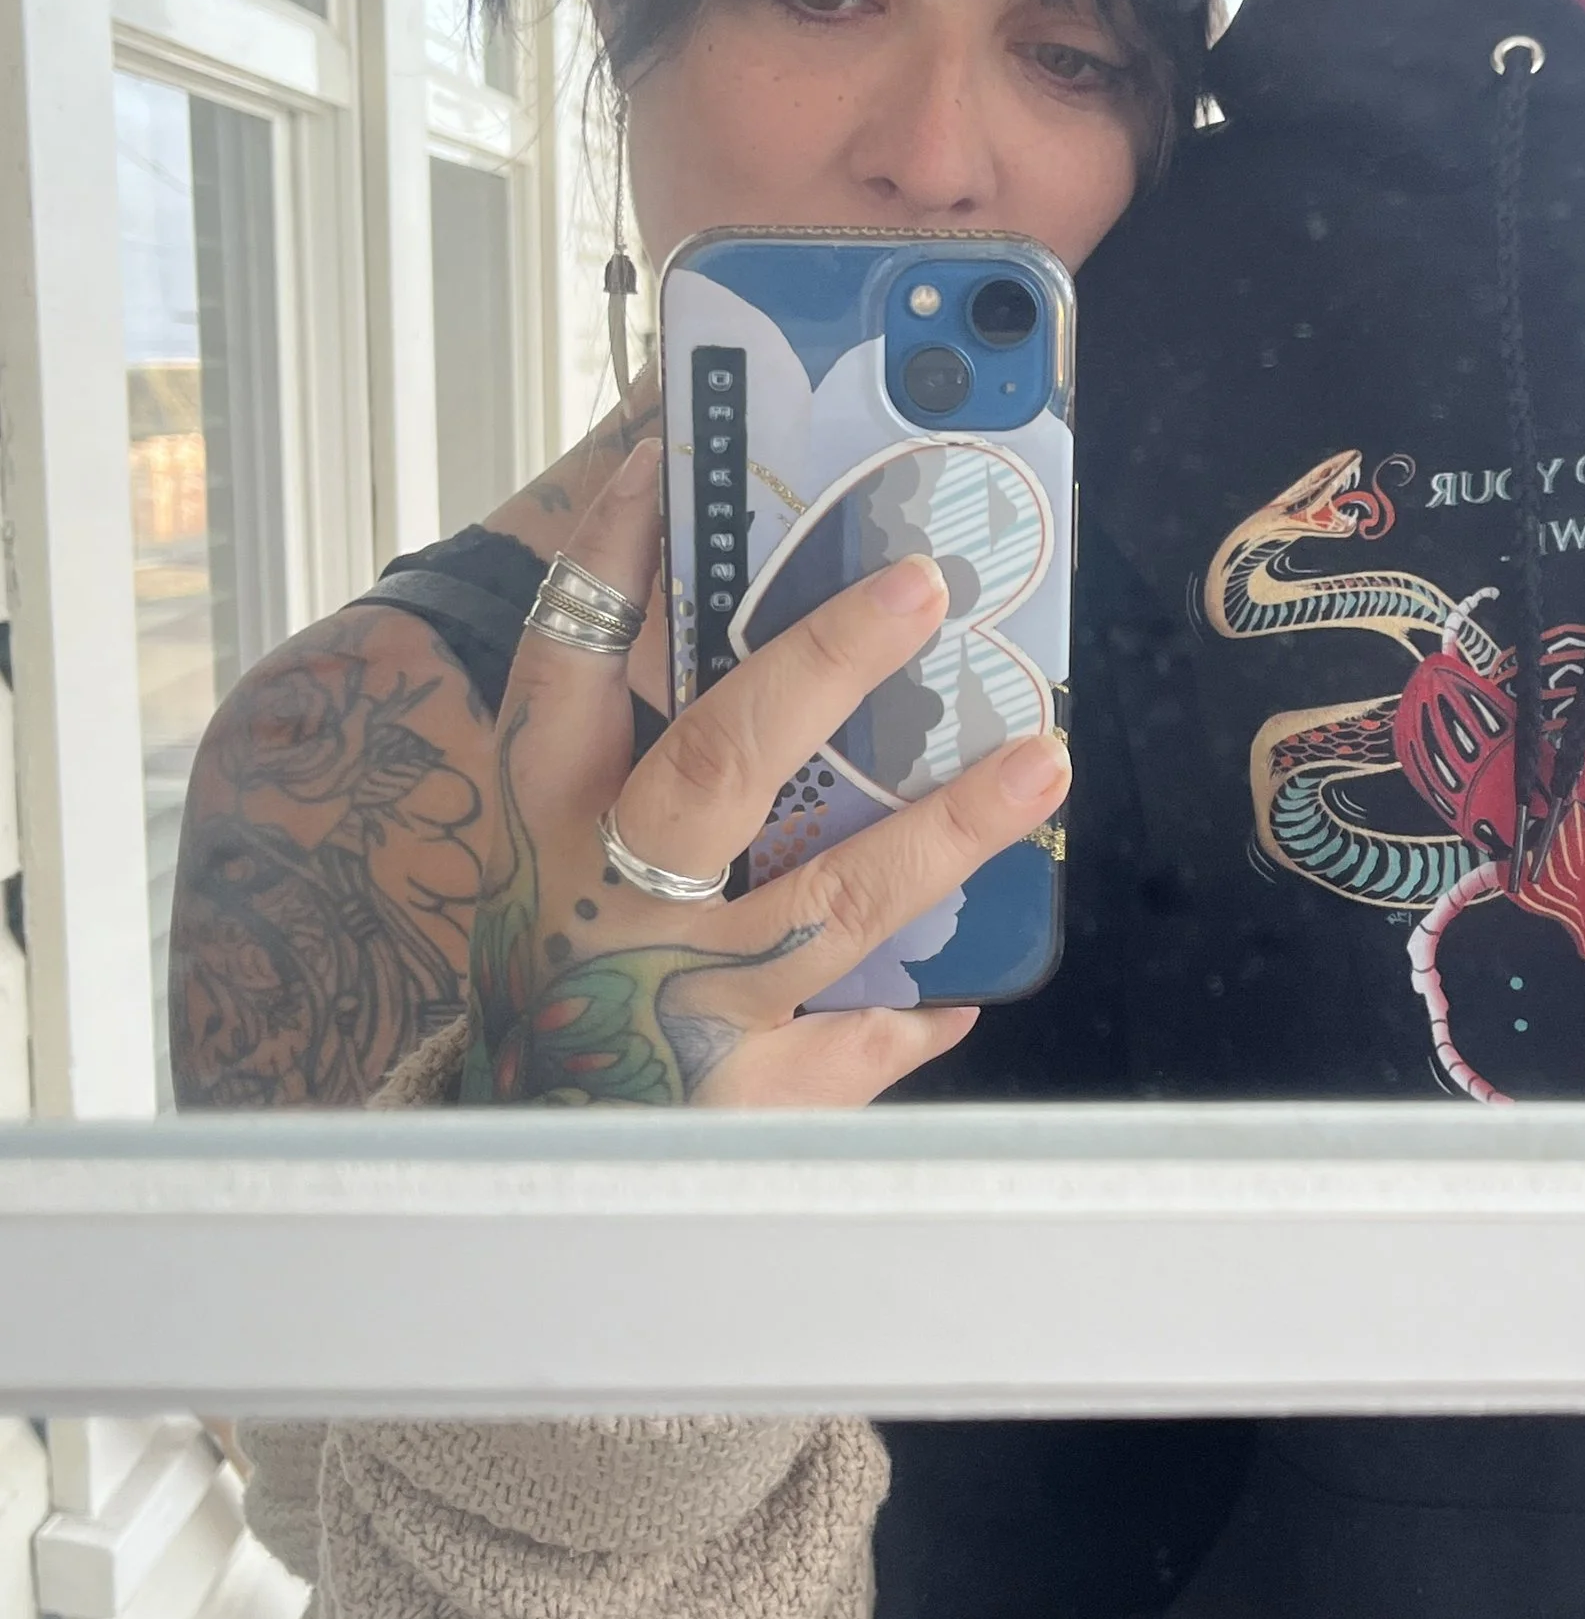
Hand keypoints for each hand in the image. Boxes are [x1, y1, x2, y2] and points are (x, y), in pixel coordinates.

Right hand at [461, 437, 1068, 1108]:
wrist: (508, 1157)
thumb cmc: (547, 979)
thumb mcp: (549, 859)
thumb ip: (627, 759)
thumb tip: (712, 614)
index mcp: (542, 826)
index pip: (567, 665)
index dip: (615, 560)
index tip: (669, 461)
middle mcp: (605, 901)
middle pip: (721, 758)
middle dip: (826, 665)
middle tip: (922, 587)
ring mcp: (677, 1002)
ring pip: (834, 899)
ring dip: (947, 827)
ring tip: (1040, 761)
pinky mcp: (735, 1098)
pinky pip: (850, 1047)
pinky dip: (909, 1016)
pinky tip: (966, 988)